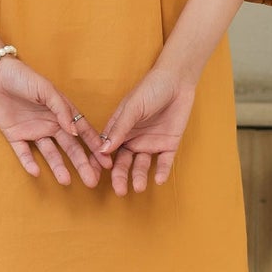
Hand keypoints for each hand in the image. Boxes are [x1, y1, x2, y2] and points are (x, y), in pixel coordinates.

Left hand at [0, 55, 106, 185]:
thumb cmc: (23, 77)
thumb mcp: (46, 89)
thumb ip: (61, 110)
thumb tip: (75, 132)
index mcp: (61, 112)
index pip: (82, 132)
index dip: (94, 147)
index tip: (106, 162)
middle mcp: (50, 124)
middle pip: (70, 147)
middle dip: (81, 164)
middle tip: (91, 181)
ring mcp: (33, 131)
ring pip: (49, 153)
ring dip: (58, 167)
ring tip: (66, 182)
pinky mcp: (14, 135)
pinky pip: (23, 152)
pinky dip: (29, 162)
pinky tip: (36, 172)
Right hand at [97, 65, 196, 194]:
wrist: (177, 80)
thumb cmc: (150, 89)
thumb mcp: (132, 108)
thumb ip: (119, 129)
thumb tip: (102, 150)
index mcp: (120, 129)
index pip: (107, 150)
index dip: (100, 163)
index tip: (94, 176)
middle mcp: (133, 139)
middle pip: (123, 162)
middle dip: (120, 176)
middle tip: (119, 190)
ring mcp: (150, 143)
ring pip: (142, 165)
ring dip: (139, 176)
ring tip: (138, 187)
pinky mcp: (168, 144)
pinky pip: (164, 161)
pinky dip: (162, 171)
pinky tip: (159, 180)